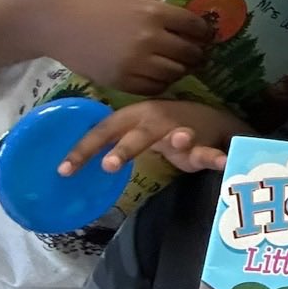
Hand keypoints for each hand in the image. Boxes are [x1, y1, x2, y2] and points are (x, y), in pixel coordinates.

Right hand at [43, 0, 212, 95]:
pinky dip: (162, 83)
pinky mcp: (121, 81)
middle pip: (189, 53)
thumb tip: (186, 18)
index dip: (204, 32)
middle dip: (197, 53)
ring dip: (181, 70)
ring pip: (175, 73)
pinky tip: (159, 75)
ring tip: (178, 65)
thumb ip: (160, 6)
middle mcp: (149, 39)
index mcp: (153, 13)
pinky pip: (154, 88)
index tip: (205, 35)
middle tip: (197, 54)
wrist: (57, 24)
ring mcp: (135, 63)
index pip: (195, 26)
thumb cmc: (94, 4)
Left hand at [59, 99, 242, 177]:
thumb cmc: (162, 127)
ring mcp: (183, 130)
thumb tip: (72, 163)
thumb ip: (111, 141)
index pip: (104, 131)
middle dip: (125, 148)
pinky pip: (210, 151)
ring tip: (182, 141)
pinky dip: (216, 156)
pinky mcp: (205, 143)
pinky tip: (222, 162)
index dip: (84, 149)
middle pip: (138, 134)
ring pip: (178, 137)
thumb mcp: (135, 130)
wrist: (210, 118)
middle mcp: (157, 121)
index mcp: (133, 117)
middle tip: (109, 165)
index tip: (64, 171)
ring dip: (180, 139)